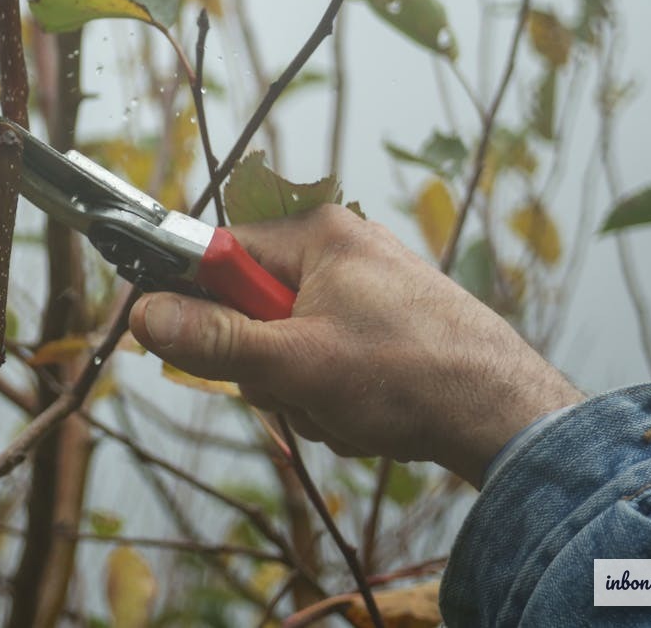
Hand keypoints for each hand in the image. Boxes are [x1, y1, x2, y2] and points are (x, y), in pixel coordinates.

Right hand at [128, 205, 582, 487]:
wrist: (506, 415)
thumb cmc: (410, 375)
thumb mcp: (296, 363)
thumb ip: (215, 341)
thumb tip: (144, 316)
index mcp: (318, 235)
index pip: (220, 253)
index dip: (196, 302)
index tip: (180, 339)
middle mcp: (341, 252)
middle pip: (252, 308)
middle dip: (266, 365)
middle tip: (299, 387)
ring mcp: (365, 292)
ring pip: (287, 346)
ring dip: (301, 391)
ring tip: (344, 407)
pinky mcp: (383, 328)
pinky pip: (324, 362)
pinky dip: (333, 397)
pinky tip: (366, 414)